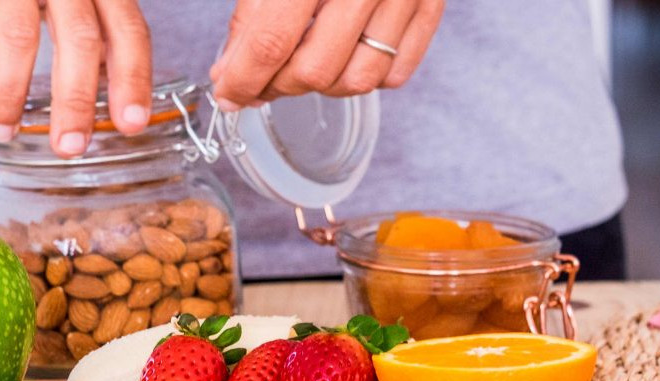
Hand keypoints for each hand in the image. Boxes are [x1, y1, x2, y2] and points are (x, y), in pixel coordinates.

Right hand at [0, 0, 152, 157]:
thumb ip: (98, 27)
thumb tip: (111, 83)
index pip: (129, 32)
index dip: (133, 79)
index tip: (132, 123)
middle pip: (80, 40)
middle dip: (76, 101)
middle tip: (70, 146)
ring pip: (20, 38)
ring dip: (9, 94)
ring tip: (1, 131)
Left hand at [209, 0, 444, 110]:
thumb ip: (252, 9)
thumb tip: (233, 66)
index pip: (272, 41)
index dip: (244, 78)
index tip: (228, 92)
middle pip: (316, 69)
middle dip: (278, 85)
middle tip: (260, 79)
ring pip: (358, 80)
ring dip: (322, 86)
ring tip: (301, 67)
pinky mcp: (432, 3)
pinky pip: (397, 72)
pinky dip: (366, 76)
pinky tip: (345, 56)